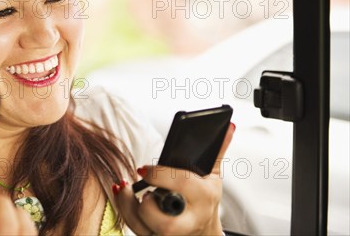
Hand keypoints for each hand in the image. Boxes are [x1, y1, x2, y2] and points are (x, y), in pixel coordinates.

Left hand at [115, 123, 234, 234]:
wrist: (203, 232)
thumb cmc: (204, 199)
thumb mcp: (212, 175)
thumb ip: (216, 151)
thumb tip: (229, 126)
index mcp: (204, 197)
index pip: (183, 184)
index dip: (159, 175)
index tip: (143, 169)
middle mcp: (190, 221)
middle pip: (167, 224)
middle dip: (148, 207)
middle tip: (145, 191)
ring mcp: (174, 235)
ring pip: (145, 228)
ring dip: (129, 207)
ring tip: (127, 190)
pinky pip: (136, 231)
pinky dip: (125, 212)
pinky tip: (122, 195)